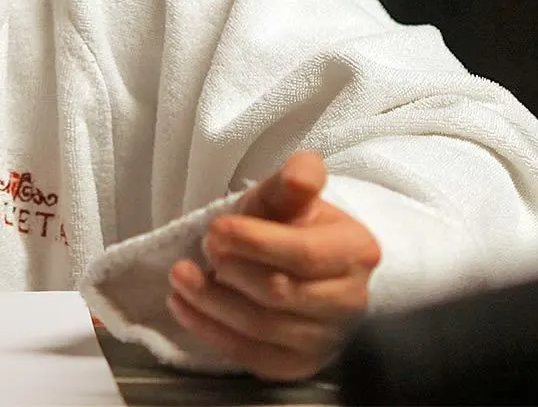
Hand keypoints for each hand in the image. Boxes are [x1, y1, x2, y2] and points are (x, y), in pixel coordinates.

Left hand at [165, 150, 379, 381]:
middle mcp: (350, 301)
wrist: (294, 266)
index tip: (215, 229)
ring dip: (211, 301)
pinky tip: (183, 306)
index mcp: (356, 252)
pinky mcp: (298, 365)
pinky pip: (252, 357)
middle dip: (231, 270)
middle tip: (202, 248)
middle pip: (280, 294)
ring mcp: (326, 340)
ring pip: (261, 328)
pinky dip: (210, 332)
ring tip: (180, 276)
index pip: (305, 254)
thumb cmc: (288, 226)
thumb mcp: (287, 197)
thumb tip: (302, 172)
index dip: (255, 243)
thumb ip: (293, 182)